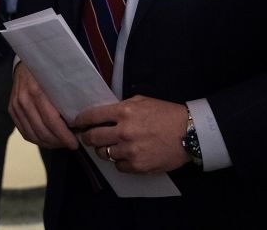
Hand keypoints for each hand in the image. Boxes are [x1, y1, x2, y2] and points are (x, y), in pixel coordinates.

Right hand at [9, 62, 77, 149]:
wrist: (25, 63)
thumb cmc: (47, 70)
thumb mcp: (59, 78)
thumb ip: (68, 96)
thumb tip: (83, 119)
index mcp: (37, 91)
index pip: (52, 121)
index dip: (64, 136)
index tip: (75, 144)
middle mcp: (24, 100)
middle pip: (42, 131)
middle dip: (58, 142)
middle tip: (70, 144)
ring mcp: (16, 106)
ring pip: (33, 135)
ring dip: (48, 143)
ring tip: (60, 143)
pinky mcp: (12, 110)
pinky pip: (25, 133)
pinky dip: (37, 140)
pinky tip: (48, 139)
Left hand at [74, 96, 188, 173]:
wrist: (189, 134)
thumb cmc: (166, 114)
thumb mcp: (142, 101)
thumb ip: (122, 107)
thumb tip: (104, 114)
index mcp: (124, 111)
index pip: (92, 116)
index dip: (81, 120)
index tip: (77, 123)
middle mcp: (124, 131)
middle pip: (93, 138)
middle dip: (87, 138)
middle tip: (87, 137)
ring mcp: (130, 150)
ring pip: (103, 154)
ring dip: (104, 150)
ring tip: (110, 146)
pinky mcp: (137, 166)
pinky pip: (118, 166)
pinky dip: (119, 161)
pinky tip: (126, 155)